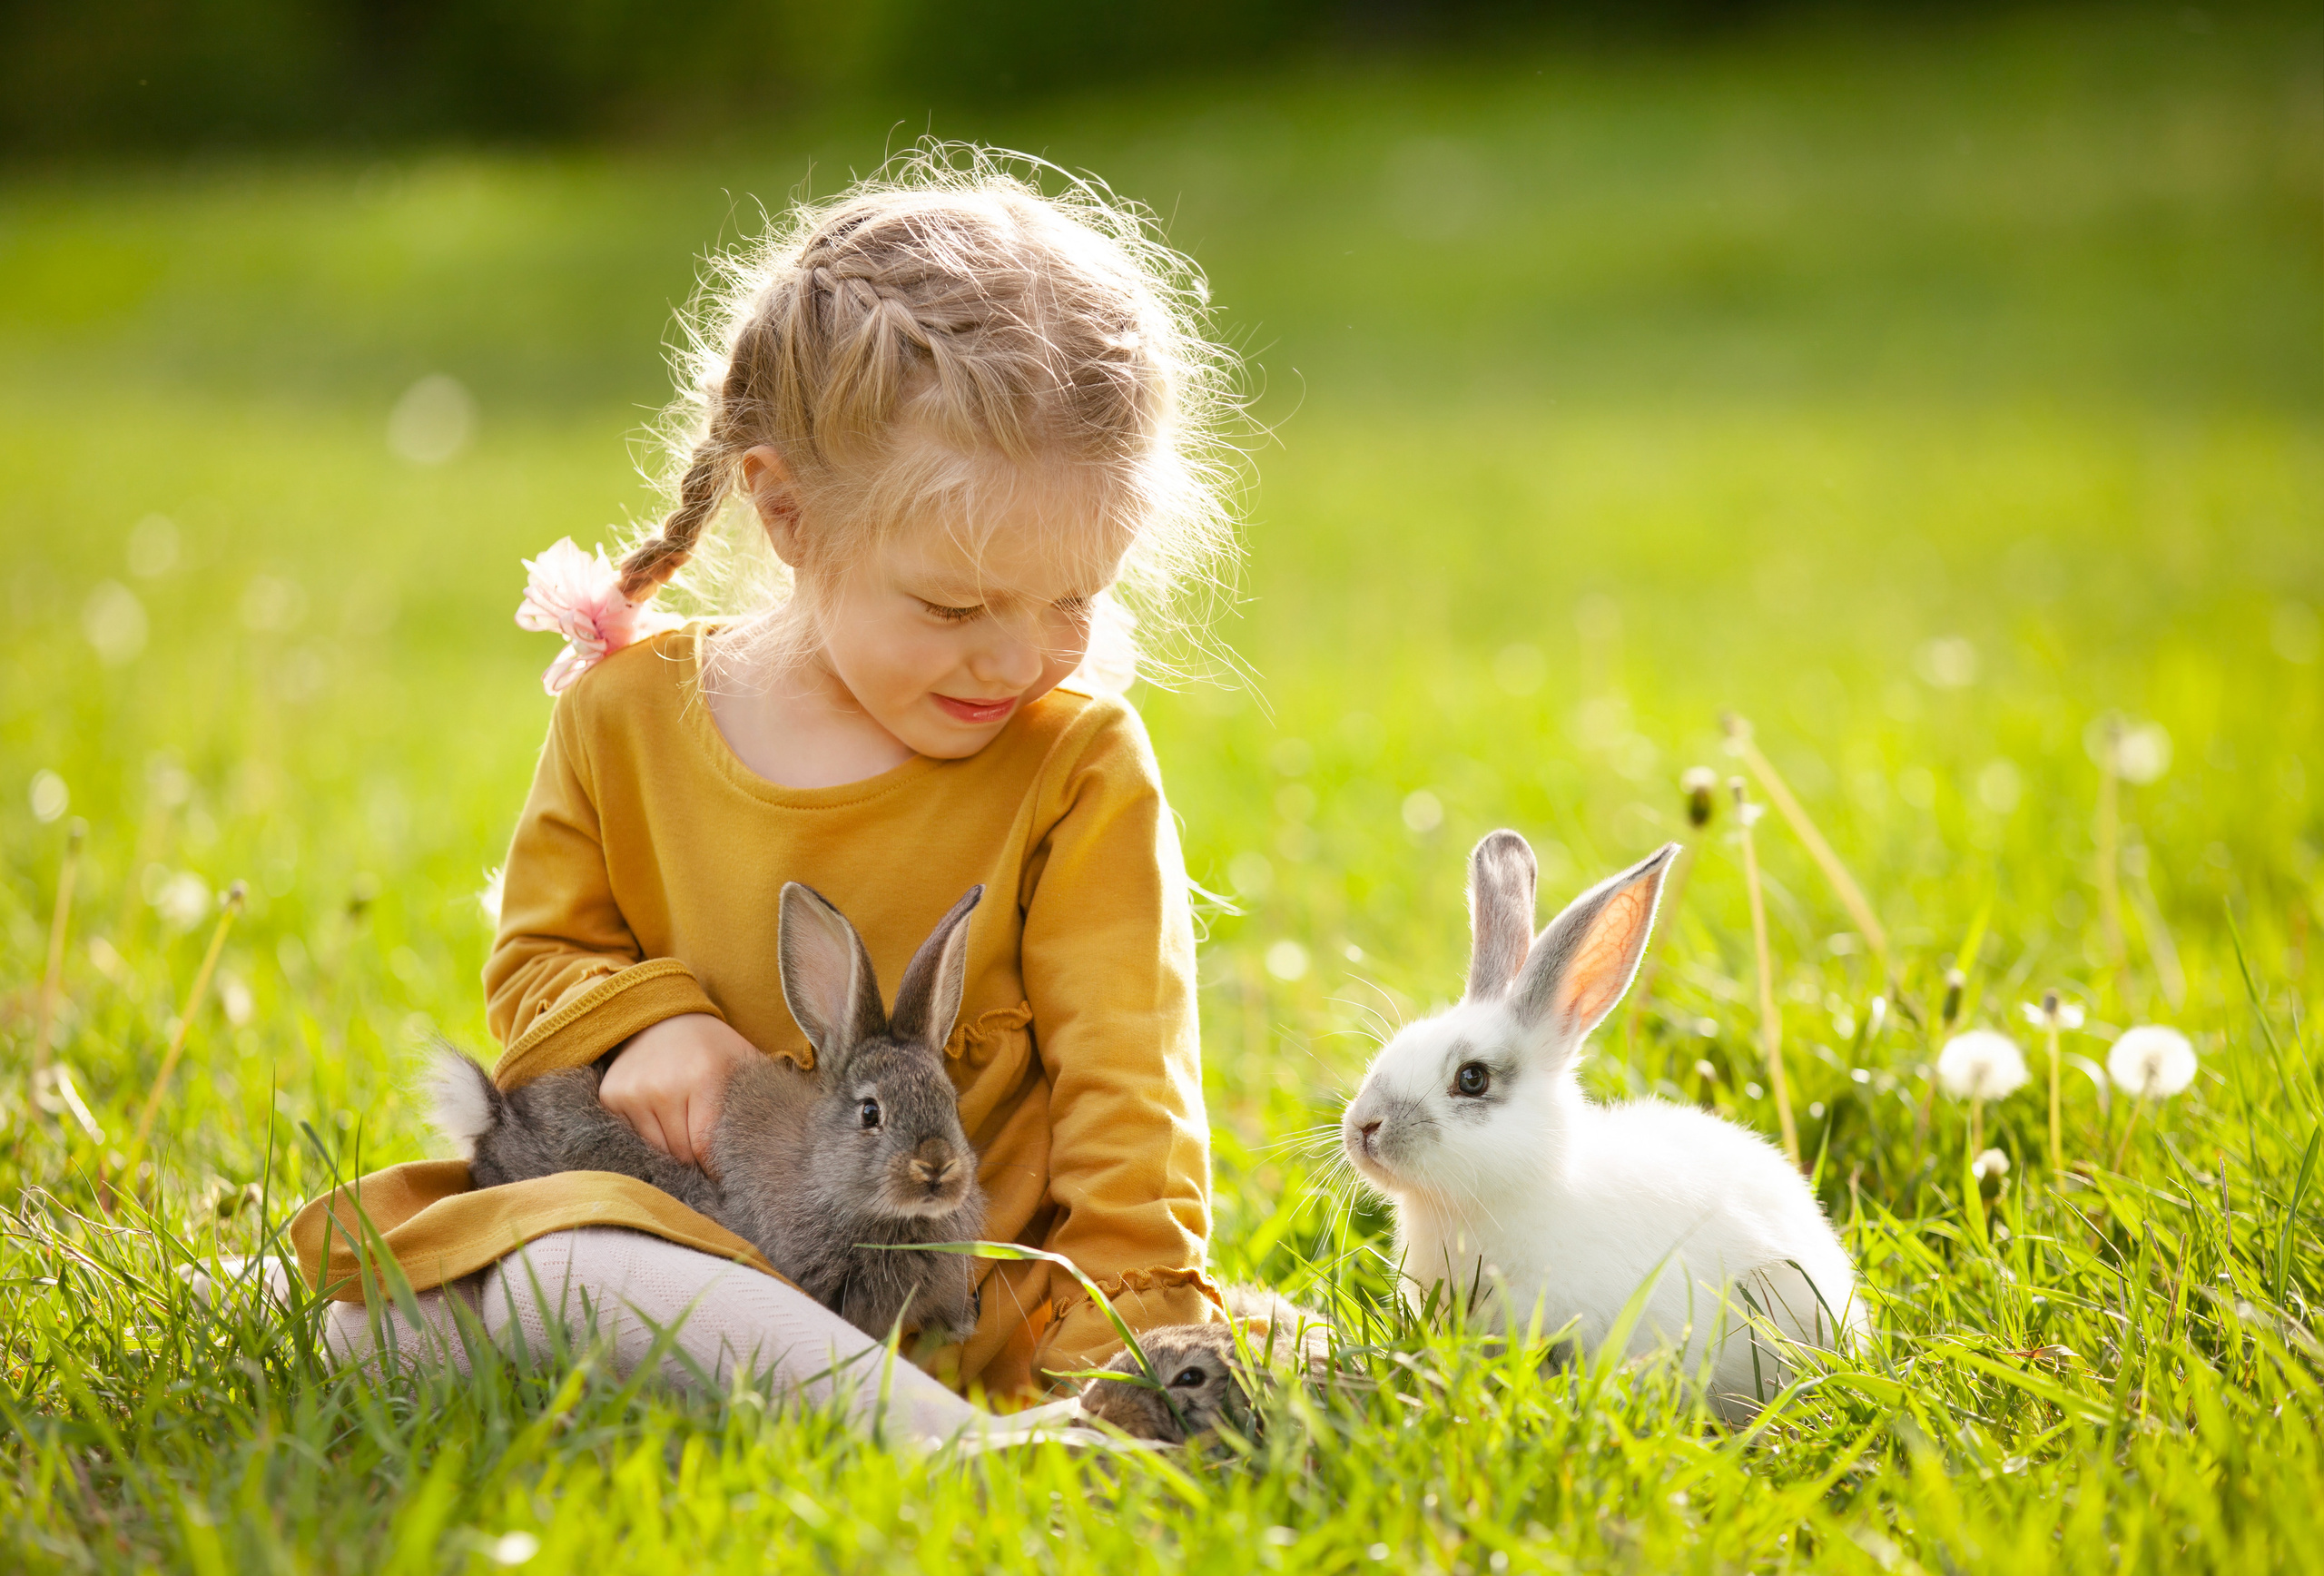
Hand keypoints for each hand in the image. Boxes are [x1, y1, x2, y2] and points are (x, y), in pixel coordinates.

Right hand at [598, 1013, 758, 1173]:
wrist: (659, 1015)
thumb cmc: (710, 1046)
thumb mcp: (742, 1062)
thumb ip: (757, 1101)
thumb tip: (781, 1145)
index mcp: (702, 1078)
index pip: (706, 1148)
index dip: (716, 1166)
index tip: (725, 1173)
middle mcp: (662, 1086)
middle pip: (681, 1154)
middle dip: (696, 1159)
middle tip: (705, 1148)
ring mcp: (632, 1092)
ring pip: (657, 1151)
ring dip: (672, 1149)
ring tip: (683, 1128)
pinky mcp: (610, 1097)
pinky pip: (634, 1138)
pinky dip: (650, 1137)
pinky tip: (660, 1117)